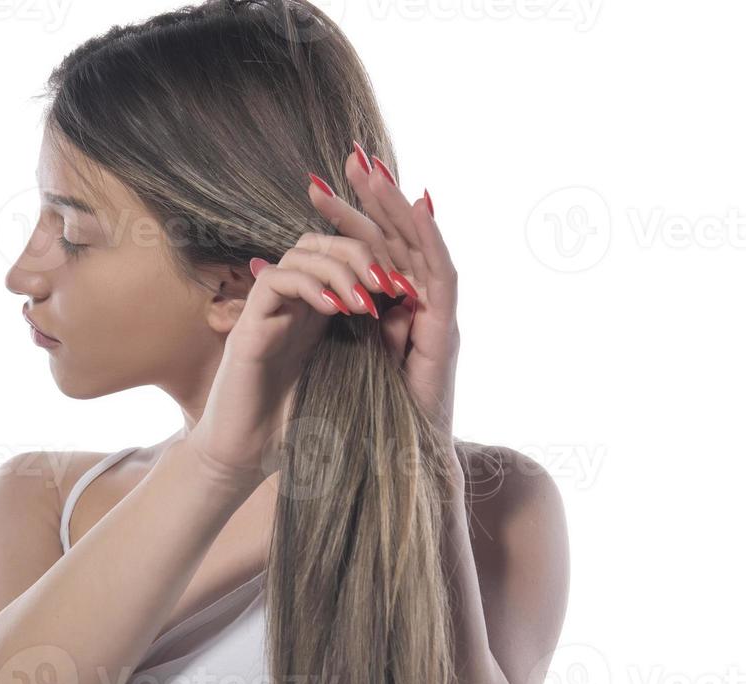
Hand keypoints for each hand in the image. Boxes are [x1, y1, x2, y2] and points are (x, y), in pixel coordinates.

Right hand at [186, 183, 394, 490]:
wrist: (244, 461)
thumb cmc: (294, 429)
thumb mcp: (348, 383)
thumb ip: (374, 350)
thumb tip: (410, 313)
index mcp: (314, 314)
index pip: (340, 257)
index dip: (374, 258)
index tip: (404, 284)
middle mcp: (290, 306)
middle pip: (321, 244)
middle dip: (360, 252)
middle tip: (387, 282)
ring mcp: (267, 314)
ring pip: (299, 254)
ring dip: (338, 268)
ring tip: (364, 302)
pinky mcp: (248, 328)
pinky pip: (276, 282)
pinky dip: (309, 286)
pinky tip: (335, 310)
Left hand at [316, 143, 459, 435]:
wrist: (393, 464)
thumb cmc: (363, 417)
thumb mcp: (341, 357)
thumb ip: (335, 319)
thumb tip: (300, 286)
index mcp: (392, 312)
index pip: (373, 253)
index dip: (352, 218)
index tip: (323, 186)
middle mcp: (418, 309)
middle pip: (397, 241)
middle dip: (375, 197)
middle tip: (351, 157)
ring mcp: (435, 319)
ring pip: (419, 248)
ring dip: (397, 206)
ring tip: (373, 171)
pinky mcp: (445, 334)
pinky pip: (440, 277)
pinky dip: (429, 241)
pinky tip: (415, 208)